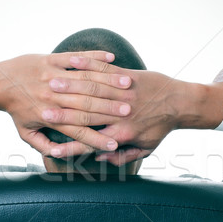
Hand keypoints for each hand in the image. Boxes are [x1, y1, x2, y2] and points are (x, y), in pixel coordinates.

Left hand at [0, 51, 132, 154]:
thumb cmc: (15, 109)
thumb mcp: (26, 133)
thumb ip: (43, 145)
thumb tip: (59, 156)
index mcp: (50, 117)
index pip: (78, 131)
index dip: (97, 139)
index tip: (115, 145)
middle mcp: (53, 97)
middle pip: (87, 105)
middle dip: (110, 110)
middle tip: (130, 113)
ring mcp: (53, 76)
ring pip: (86, 80)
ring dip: (108, 82)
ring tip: (127, 86)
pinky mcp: (52, 59)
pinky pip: (76, 57)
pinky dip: (94, 57)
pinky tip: (112, 57)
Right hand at [45, 56, 222, 164]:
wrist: (180, 102)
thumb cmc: (161, 127)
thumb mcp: (145, 148)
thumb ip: (122, 157)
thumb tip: (100, 158)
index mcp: (121, 135)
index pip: (90, 143)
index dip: (70, 147)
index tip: (52, 149)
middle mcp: (119, 114)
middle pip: (85, 114)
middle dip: (61, 113)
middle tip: (41, 112)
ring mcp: (122, 93)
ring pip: (91, 90)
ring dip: (68, 87)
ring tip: (49, 85)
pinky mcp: (126, 76)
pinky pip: (103, 69)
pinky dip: (86, 65)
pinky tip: (70, 63)